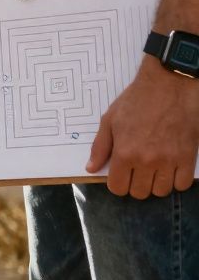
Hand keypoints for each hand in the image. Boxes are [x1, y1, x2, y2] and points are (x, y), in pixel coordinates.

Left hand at [87, 61, 198, 197]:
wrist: (169, 86)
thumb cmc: (137, 100)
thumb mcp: (110, 120)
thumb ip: (100, 147)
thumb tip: (91, 168)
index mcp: (124, 153)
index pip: (118, 188)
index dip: (117, 184)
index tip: (121, 175)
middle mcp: (147, 161)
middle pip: (140, 193)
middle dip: (135, 184)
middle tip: (137, 171)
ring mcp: (170, 161)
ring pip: (161, 191)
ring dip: (156, 183)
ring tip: (154, 169)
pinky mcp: (188, 157)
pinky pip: (183, 184)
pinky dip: (176, 180)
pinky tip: (171, 168)